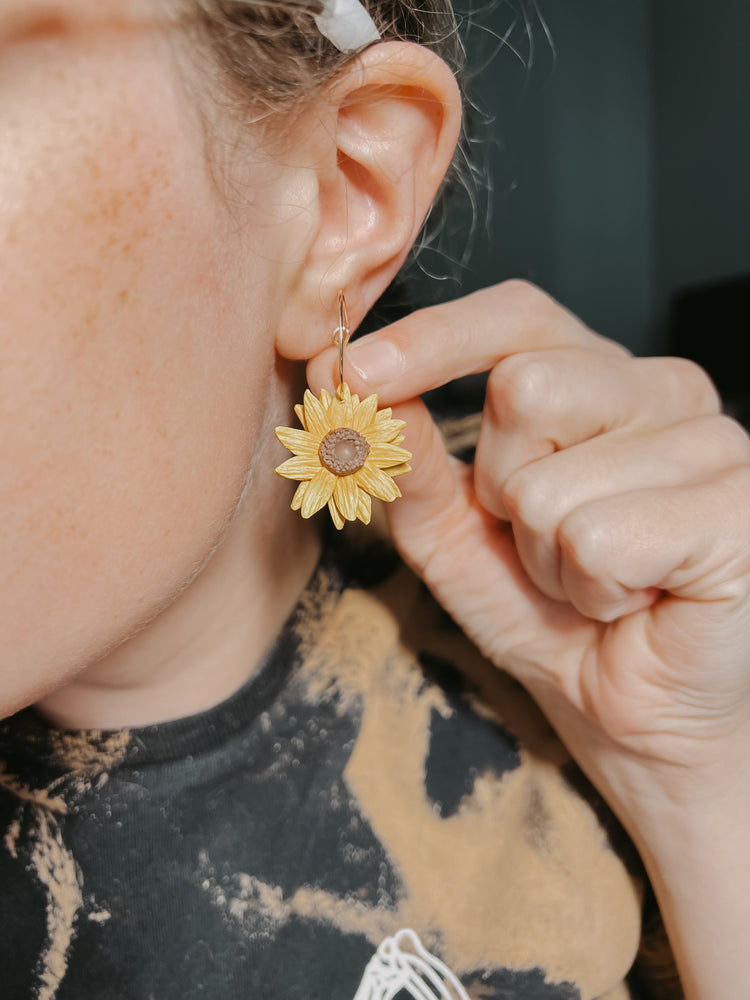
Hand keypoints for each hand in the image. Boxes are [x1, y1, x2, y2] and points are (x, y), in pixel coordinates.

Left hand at [309, 281, 749, 814]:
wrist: (631, 716)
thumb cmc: (550, 616)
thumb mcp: (453, 532)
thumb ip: (409, 456)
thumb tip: (353, 383)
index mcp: (600, 378)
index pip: (519, 314)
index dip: (436, 336)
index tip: (358, 368)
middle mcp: (664, 389)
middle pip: (522, 388)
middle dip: (501, 491)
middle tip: (546, 543)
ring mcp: (715, 442)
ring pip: (550, 483)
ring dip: (548, 558)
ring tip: (595, 581)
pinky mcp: (740, 507)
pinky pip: (599, 538)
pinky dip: (593, 590)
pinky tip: (634, 600)